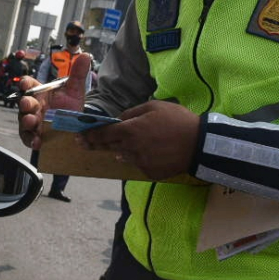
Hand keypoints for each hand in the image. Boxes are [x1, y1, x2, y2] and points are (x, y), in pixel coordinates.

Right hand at [17, 53, 91, 148]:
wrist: (76, 127)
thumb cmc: (69, 106)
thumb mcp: (75, 90)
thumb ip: (78, 74)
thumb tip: (85, 56)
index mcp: (40, 92)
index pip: (29, 85)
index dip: (25, 84)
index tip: (25, 84)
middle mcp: (34, 106)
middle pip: (24, 103)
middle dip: (25, 103)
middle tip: (28, 104)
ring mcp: (32, 122)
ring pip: (24, 120)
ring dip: (26, 121)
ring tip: (31, 121)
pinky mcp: (34, 136)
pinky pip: (28, 138)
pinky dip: (31, 140)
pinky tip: (37, 142)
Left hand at [80, 100, 199, 181]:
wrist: (199, 144)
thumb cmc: (177, 120)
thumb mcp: (154, 106)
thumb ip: (132, 113)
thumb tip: (119, 120)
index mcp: (131, 130)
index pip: (104, 134)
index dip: (90, 135)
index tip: (79, 137)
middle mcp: (131, 148)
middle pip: (109, 146)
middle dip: (97, 144)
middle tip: (84, 143)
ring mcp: (140, 162)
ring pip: (124, 156)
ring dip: (122, 150)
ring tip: (127, 145)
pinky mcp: (149, 172)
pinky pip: (138, 164)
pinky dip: (140, 158)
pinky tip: (150, 152)